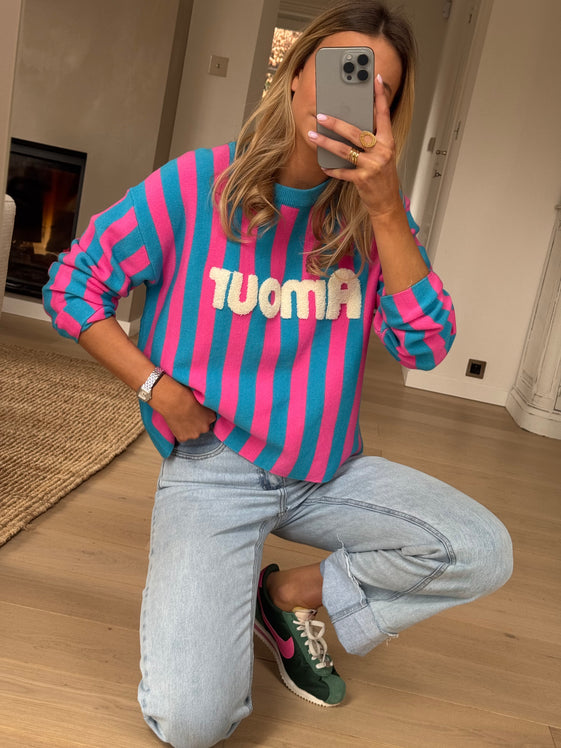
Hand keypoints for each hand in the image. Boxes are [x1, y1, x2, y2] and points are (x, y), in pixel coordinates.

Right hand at [151, 375, 215, 441]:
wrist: (174, 400)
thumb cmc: (186, 394)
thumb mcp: (202, 397)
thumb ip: (206, 405)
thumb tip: (205, 404)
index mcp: (211, 417)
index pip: (209, 419)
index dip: (202, 415)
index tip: (196, 411)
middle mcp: (205, 428)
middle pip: (202, 427)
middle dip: (197, 423)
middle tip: (188, 414)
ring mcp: (194, 434)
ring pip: (192, 433)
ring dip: (188, 428)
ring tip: (181, 418)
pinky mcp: (183, 437)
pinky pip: (182, 437)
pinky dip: (179, 432)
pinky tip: (176, 423)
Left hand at [309, 74, 401, 219]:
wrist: (387, 202)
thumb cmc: (383, 177)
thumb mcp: (384, 155)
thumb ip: (373, 139)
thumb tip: (355, 124)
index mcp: (388, 142)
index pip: (384, 115)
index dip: (380, 97)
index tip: (375, 80)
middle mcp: (382, 152)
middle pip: (356, 132)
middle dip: (336, 123)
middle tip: (321, 115)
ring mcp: (372, 165)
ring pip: (345, 150)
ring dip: (326, 142)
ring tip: (313, 135)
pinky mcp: (362, 179)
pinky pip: (342, 171)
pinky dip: (332, 168)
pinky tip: (324, 164)